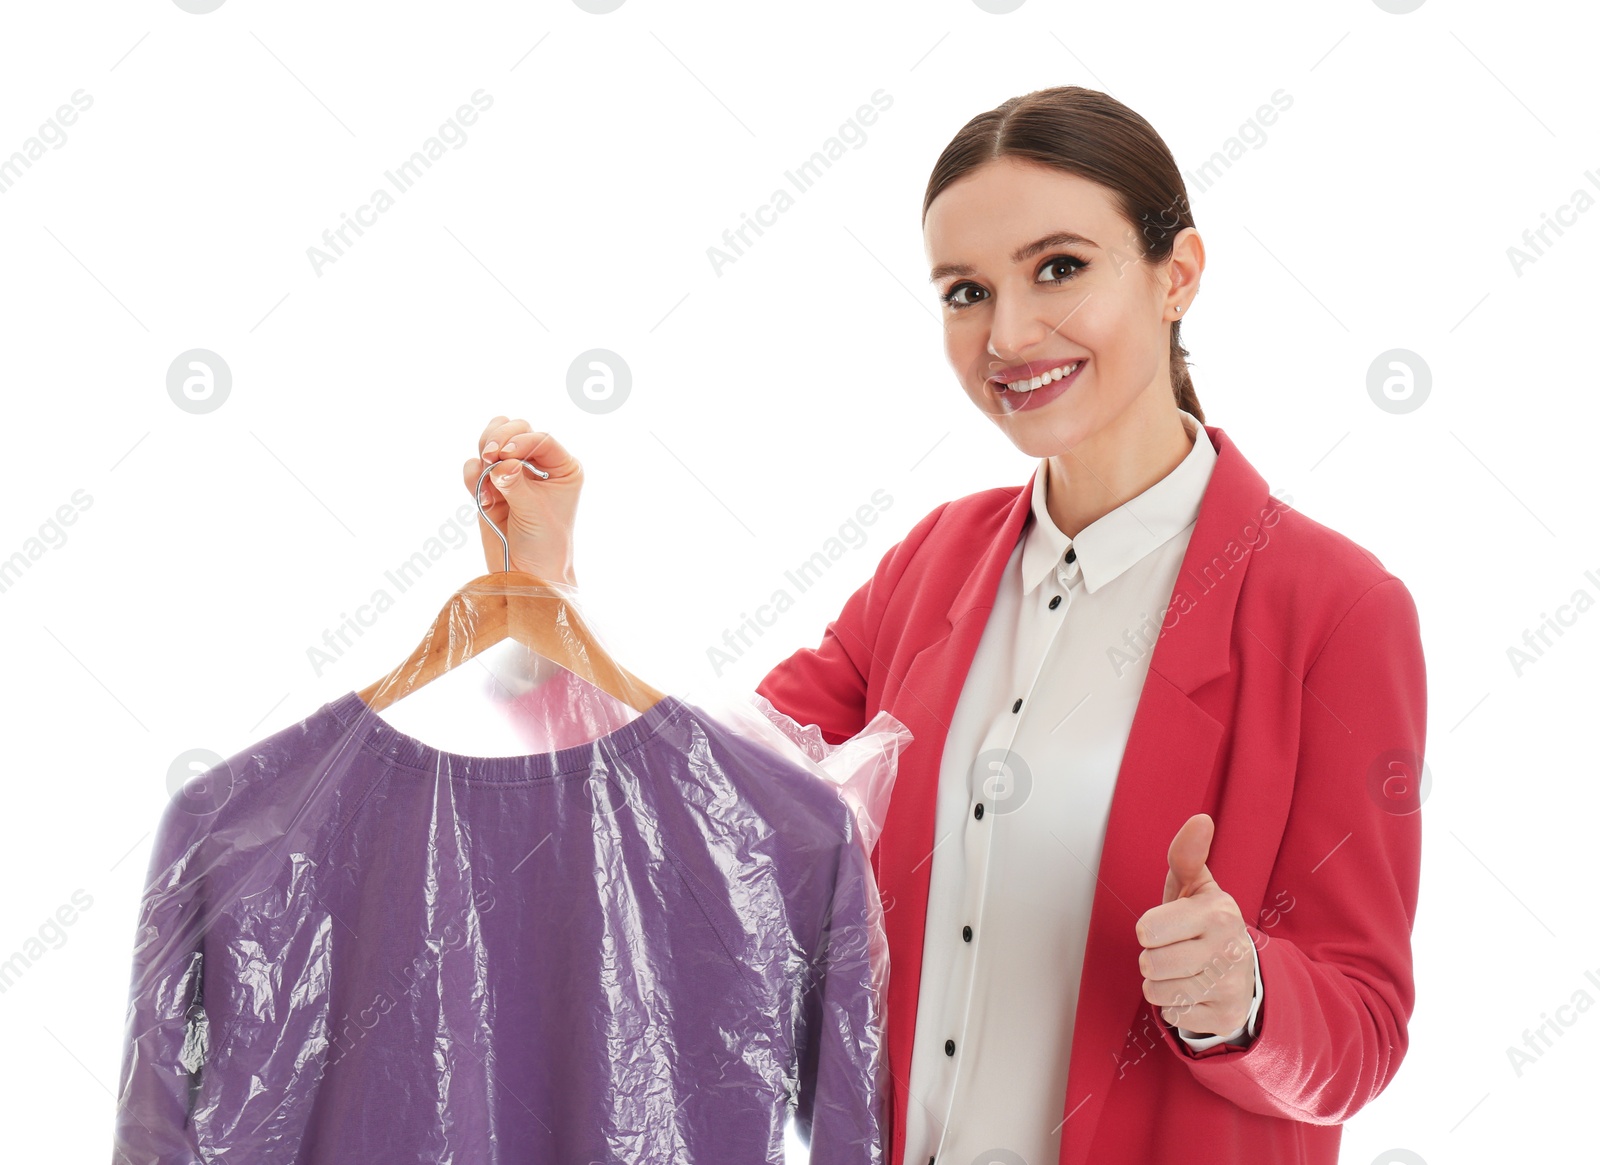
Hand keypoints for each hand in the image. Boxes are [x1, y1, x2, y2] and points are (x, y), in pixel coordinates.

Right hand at [463, 417, 582, 584]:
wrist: (527, 574)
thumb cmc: (544, 544)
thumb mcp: (535, 512)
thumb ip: (516, 484)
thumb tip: (501, 463)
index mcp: (562, 467)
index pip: (541, 438)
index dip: (521, 440)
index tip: (505, 453)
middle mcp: (538, 465)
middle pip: (515, 430)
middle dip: (499, 438)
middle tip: (490, 456)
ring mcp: (513, 473)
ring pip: (492, 440)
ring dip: (484, 451)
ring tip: (485, 474)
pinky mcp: (490, 486)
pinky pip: (474, 466)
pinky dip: (472, 474)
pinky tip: (483, 499)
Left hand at [1135, 813, 1254, 1036]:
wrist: (1244, 972)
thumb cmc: (1204, 922)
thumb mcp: (1195, 886)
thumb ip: (1187, 854)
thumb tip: (1200, 818)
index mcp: (1217, 913)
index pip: (1148, 929)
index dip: (1149, 929)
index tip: (1163, 926)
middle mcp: (1229, 950)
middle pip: (1150, 964)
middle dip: (1153, 959)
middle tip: (1173, 951)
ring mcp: (1230, 987)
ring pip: (1158, 993)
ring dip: (1161, 984)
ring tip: (1182, 971)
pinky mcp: (1225, 1018)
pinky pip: (1173, 1017)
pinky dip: (1175, 1007)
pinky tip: (1194, 992)